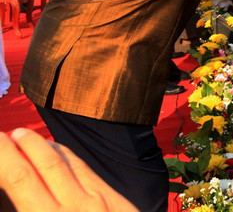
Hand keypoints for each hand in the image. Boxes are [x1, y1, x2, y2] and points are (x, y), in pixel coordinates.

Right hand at [0, 128, 136, 210]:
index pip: (20, 179)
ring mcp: (98, 200)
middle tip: (3, 134)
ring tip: (24, 136)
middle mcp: (74, 207)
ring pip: (66, 162)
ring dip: (43, 146)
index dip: (4, 157)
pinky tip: (57, 151)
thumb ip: (27, 206)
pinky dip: (67, 156)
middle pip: (42, 164)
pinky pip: (86, 169)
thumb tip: (13, 198)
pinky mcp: (115, 199)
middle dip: (20, 145)